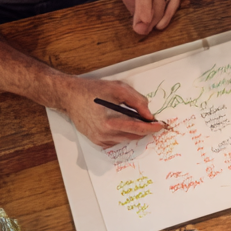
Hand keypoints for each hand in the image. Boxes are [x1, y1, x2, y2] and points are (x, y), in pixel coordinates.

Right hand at [49, 75, 165, 148]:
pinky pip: (117, 141)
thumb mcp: (118, 89)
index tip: (160, 125)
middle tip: (149, 120)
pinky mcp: (97, 142)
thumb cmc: (92, 90)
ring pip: (126, 140)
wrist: (70, 96)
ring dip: (133, 131)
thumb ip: (137, 101)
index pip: (137, 128)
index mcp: (109, 122)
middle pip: (134, 136)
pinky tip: (119, 123)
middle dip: (144, 129)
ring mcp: (99, 140)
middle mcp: (104, 135)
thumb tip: (149, 114)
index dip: (151, 127)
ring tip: (133, 118)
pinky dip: (123, 134)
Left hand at [117, 0, 183, 34]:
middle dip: (147, 26)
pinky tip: (160, 23)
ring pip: (164, 14)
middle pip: (154, 15)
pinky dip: (166, 19)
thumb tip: (138, 22)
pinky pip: (173, 9)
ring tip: (149, 25)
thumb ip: (130, 3)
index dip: (140, 25)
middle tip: (141, 30)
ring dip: (155, 23)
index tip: (137, 29)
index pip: (144, 12)